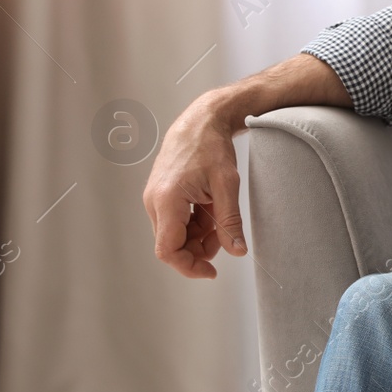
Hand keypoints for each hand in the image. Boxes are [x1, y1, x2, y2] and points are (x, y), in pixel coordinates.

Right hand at [142, 92, 247, 278]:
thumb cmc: (212, 147)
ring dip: (199, 235)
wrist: (200, 120)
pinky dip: (195, 223)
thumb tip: (237, 252)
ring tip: (221, 215)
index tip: (211, 271)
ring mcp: (155, 198)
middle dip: (199, 248)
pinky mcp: (161, 195)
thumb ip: (229, 221)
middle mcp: (154, 202)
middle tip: (225, 236)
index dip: (188, 266)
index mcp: (166, 200)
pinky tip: (211, 209)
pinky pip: (176, 221)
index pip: (167, 250)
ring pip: (175, 233)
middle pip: (172, 244)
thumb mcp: (227, 185)